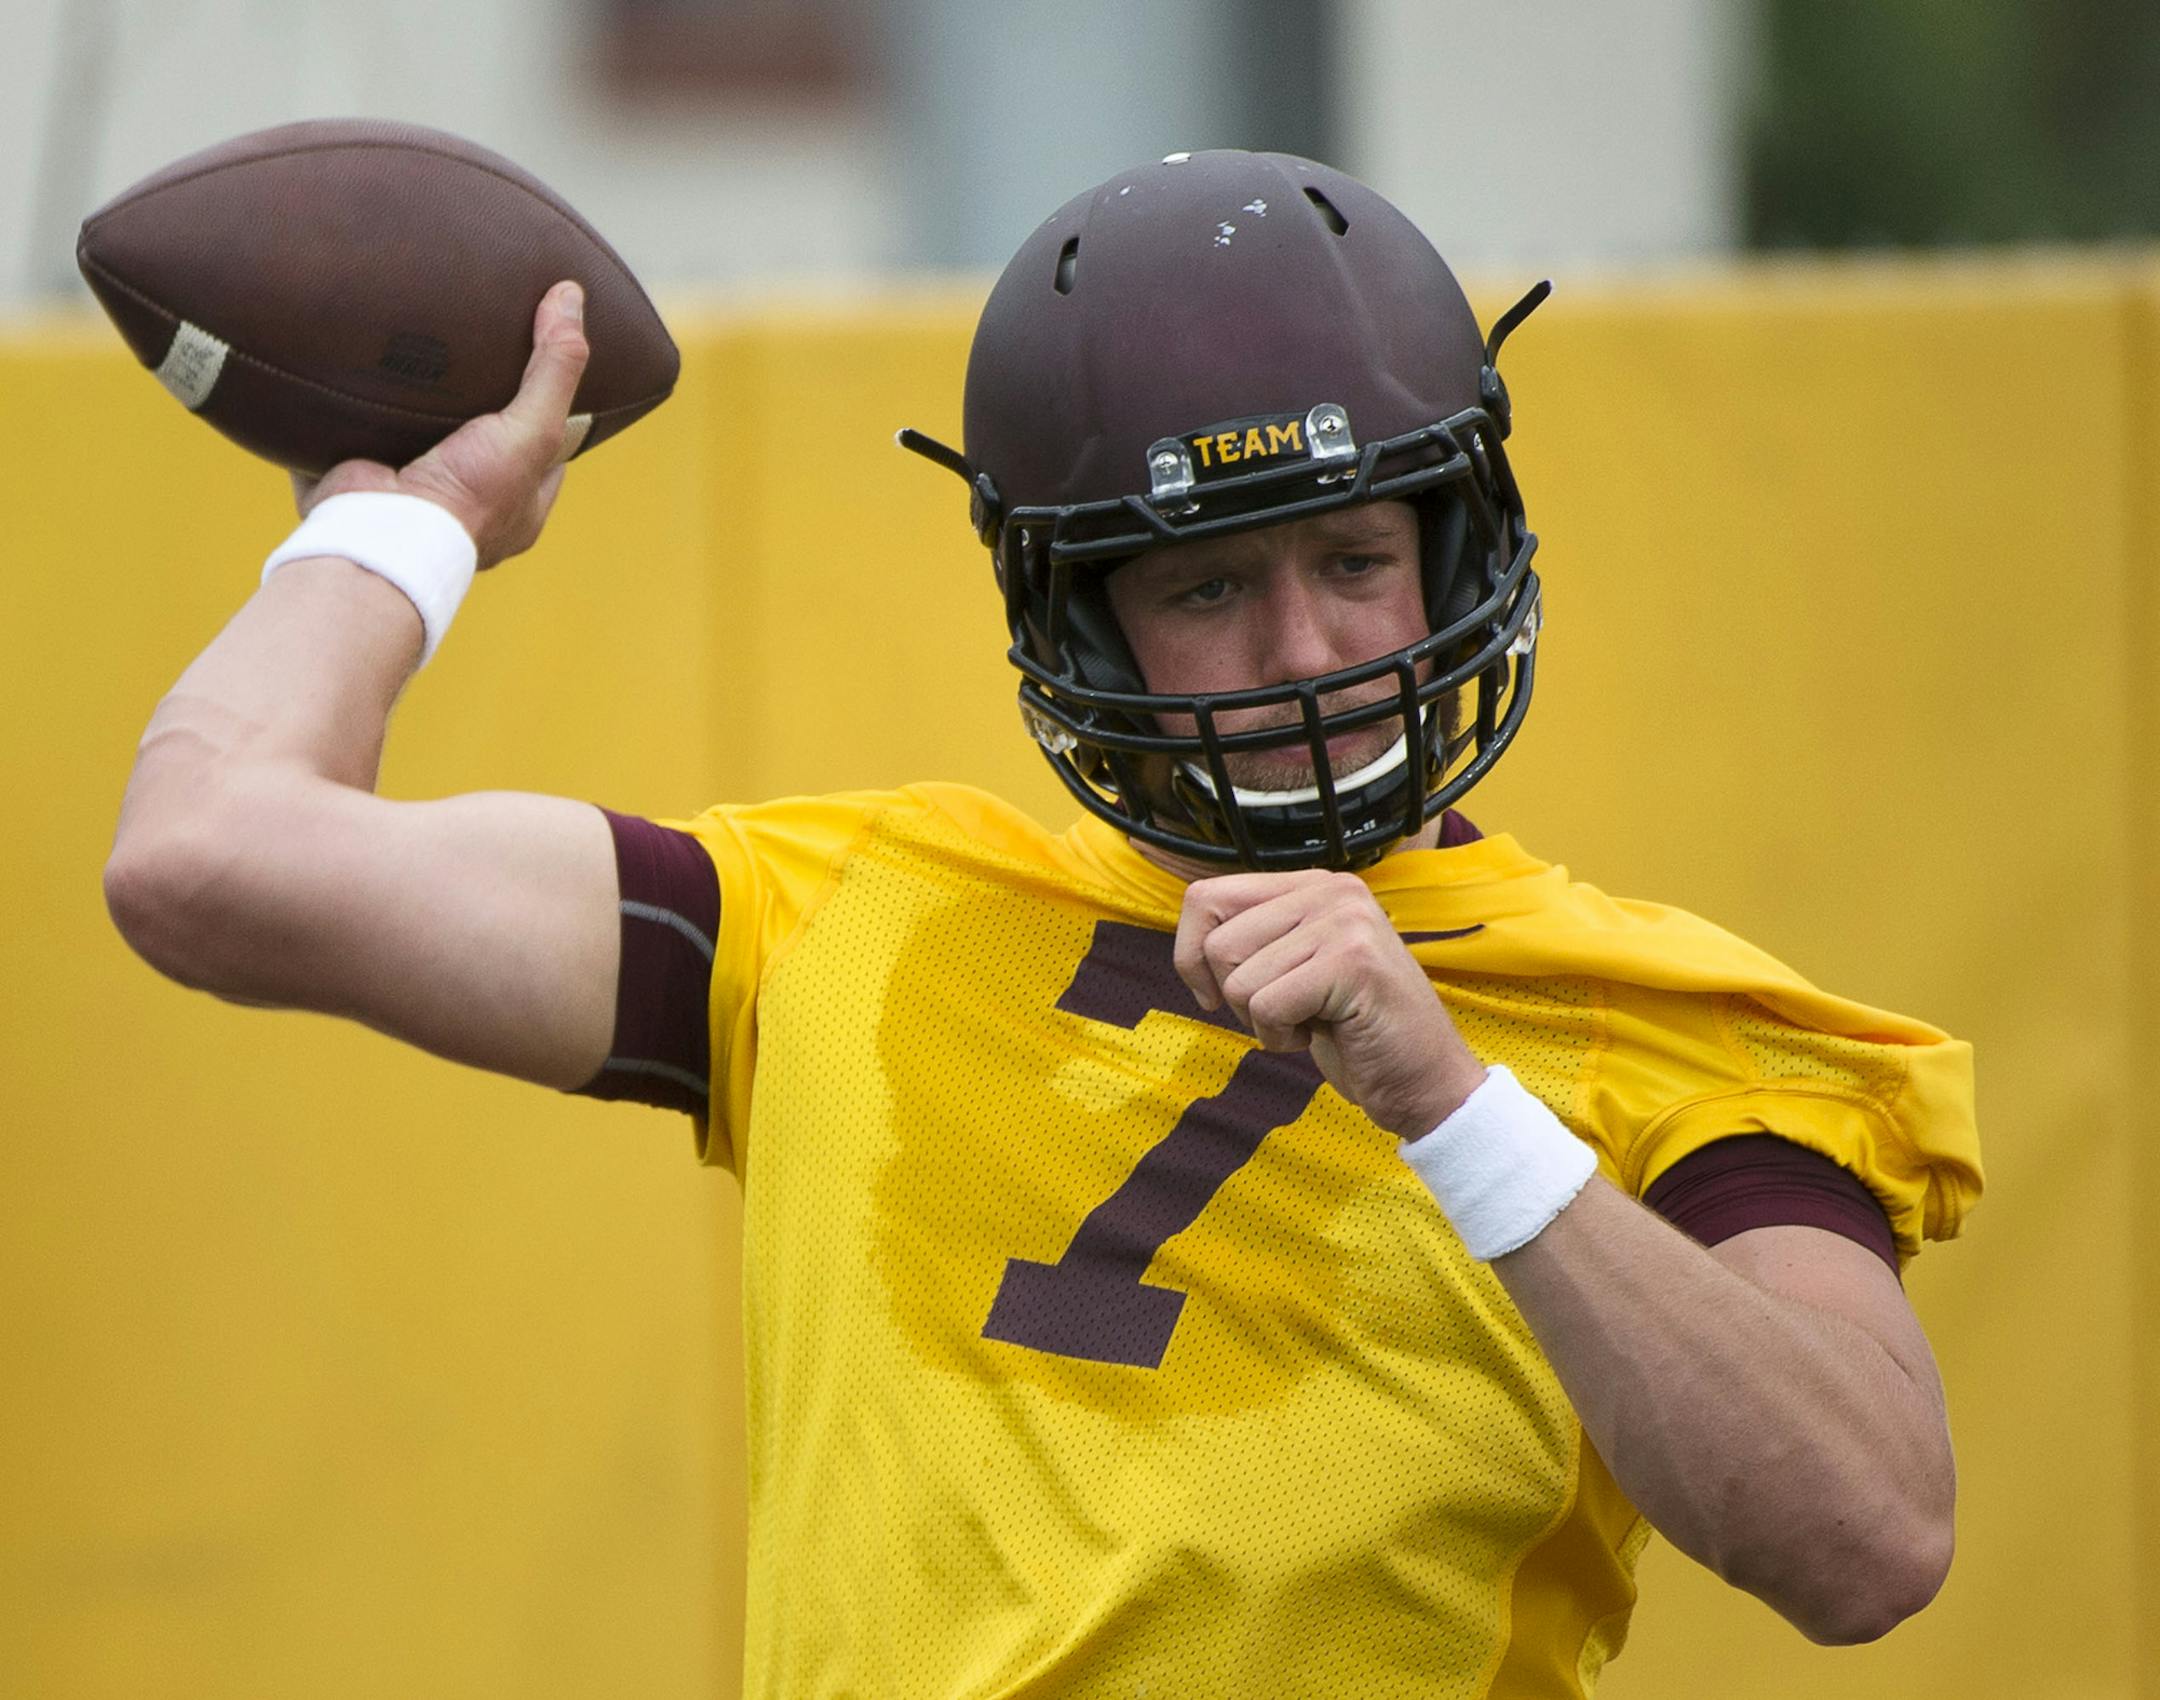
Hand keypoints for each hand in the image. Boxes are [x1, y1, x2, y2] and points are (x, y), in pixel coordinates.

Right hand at [291, 280, 589, 568]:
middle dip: (476, 399)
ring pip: (419, 433)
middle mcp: (468, 506)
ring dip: (415, 398)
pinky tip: (360, 360)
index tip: (540, 361)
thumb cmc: (470, 496)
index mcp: (518, 507)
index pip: (545, 450)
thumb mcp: (533, 429)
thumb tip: (571, 295)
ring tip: (415, 340)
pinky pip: (362, 431)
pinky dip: (360, 402)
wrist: (381, 533)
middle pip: (481, 439)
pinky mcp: (361, 476)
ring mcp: (413, 494)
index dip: (547, 406)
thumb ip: (555, 367)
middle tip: (472, 345)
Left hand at [1173, 870, 1487, 1137]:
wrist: (1425, 1082)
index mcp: (1311, 886)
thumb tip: (1188, 941)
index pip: (1205, 897)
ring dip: (1261, 1021)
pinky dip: (1280, 1037)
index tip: (1214, 993)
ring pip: (1238, 979)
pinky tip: (1323, 1035)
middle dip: (1233, 996)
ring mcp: (1345, 922)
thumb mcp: (1295, 969)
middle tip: (1285, 1013)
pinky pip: (1267, 1006)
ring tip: (1312, 1021)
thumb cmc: (1353, 1032)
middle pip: (1217, 944)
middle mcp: (1330, 891)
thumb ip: (1254, 940)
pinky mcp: (1352, 962)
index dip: (1191, 956)